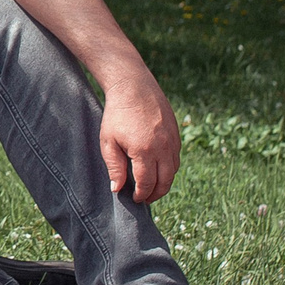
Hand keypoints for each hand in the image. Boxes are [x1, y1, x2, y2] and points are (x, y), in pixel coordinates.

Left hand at [98, 79, 180, 205]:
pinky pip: (176, 157)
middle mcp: (163, 148)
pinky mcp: (176, 133)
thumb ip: (114, 167)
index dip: (141, 195)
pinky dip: (169, 168)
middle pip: (165, 181)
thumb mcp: (108, 141)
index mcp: (144, 151)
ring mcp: (172, 140)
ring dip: (164, 182)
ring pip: (173, 171)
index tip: (135, 198)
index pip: (147, 183)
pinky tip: (158, 169)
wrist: (133, 86)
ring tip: (152, 187)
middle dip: (155, 194)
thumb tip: (117, 189)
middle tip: (145, 198)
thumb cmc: (117, 114)